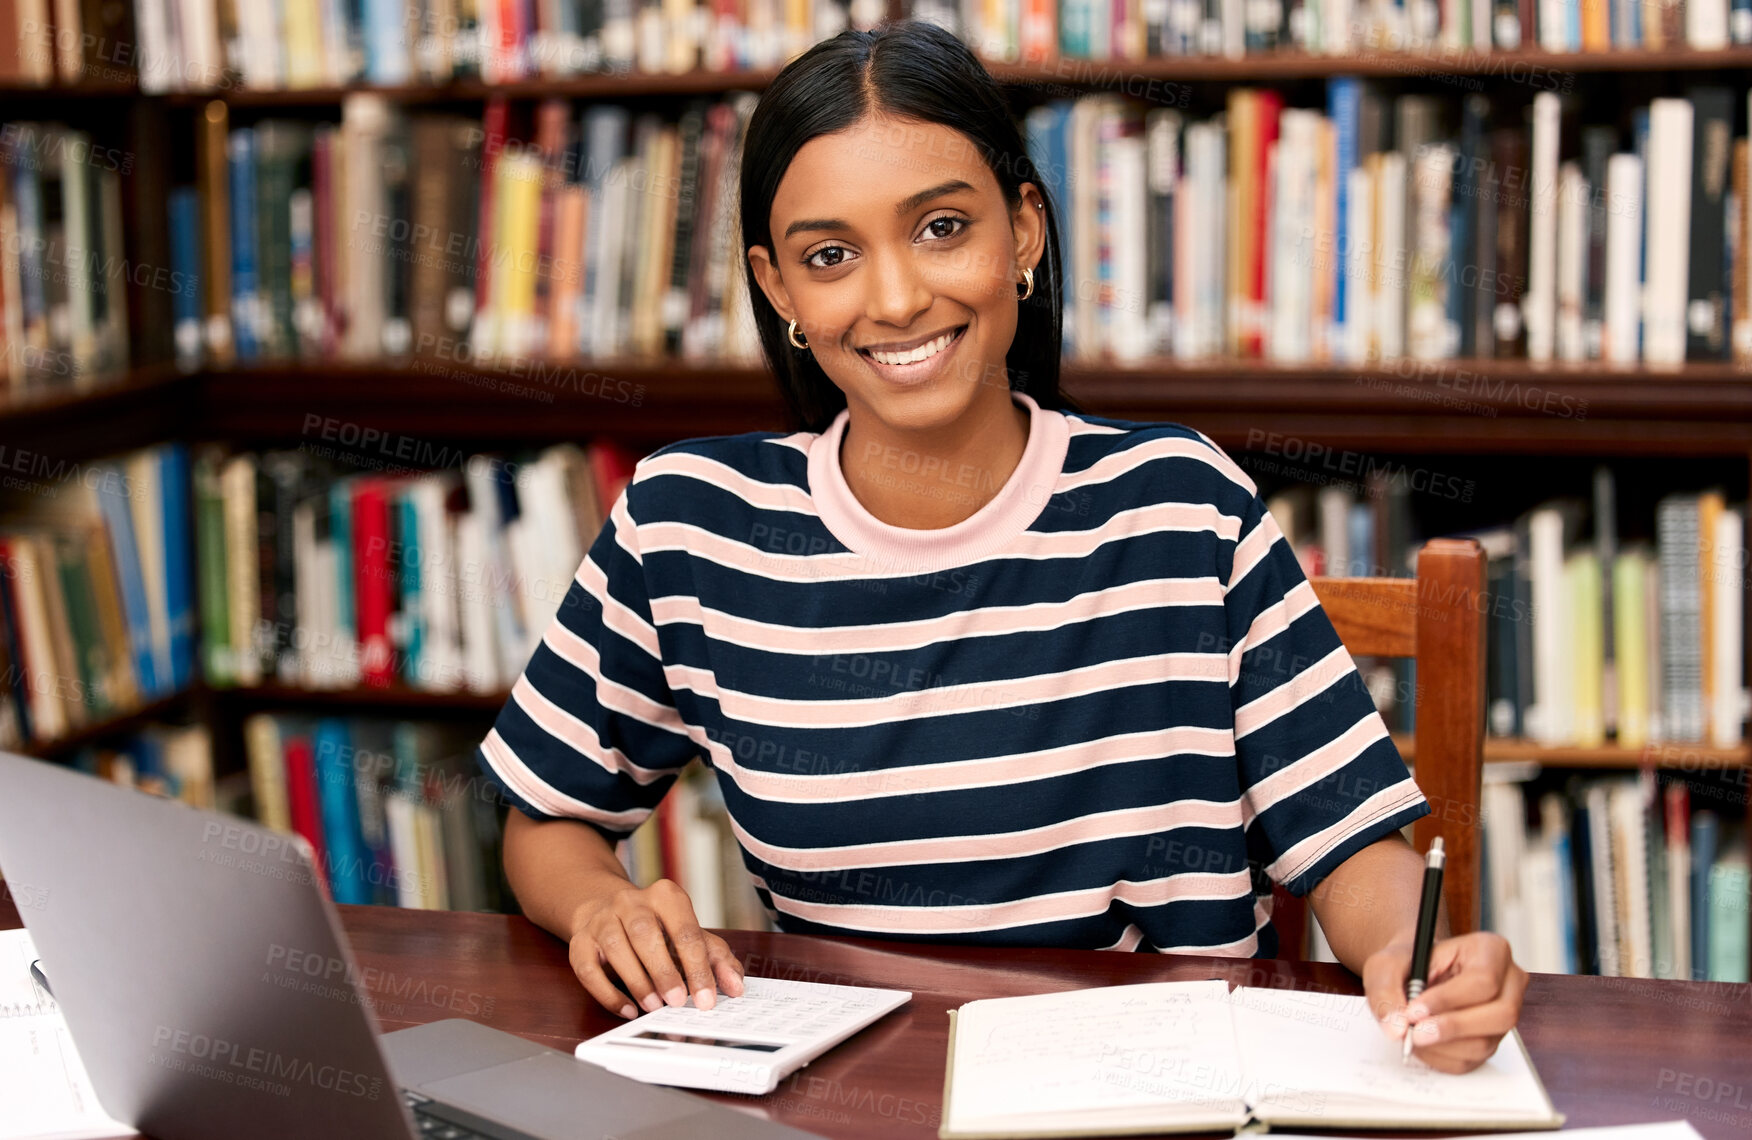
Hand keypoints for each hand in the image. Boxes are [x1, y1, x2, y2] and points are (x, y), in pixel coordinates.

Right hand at [567, 877, 744, 1018]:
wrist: (607, 909)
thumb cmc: (657, 927)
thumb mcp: (690, 935)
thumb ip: (716, 958)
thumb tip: (736, 986)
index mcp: (665, 896)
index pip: (684, 930)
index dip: (697, 967)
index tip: (706, 999)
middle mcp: (631, 901)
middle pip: (645, 933)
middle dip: (663, 971)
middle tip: (677, 1002)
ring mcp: (602, 919)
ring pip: (616, 947)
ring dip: (636, 980)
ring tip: (654, 1006)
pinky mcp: (580, 940)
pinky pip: (588, 967)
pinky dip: (607, 993)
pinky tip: (627, 1009)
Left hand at [1363, 930, 1528, 1073]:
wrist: (1412, 974)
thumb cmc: (1406, 963)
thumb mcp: (1386, 964)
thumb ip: (1387, 989)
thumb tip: (1397, 1029)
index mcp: (1491, 950)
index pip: (1483, 980)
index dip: (1449, 1000)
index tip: (1415, 1010)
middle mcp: (1508, 983)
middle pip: (1500, 1014)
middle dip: (1452, 1028)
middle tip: (1415, 1033)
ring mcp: (1504, 1015)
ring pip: (1486, 1042)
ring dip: (1444, 1046)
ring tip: (1413, 1036)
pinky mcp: (1492, 1040)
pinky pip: (1474, 1060)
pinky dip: (1443, 1058)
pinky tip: (1423, 1045)